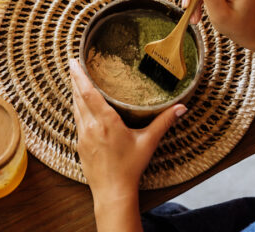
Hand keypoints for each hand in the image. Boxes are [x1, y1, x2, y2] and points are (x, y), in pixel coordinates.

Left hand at [69, 59, 185, 202]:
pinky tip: (79, 106)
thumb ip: (164, 122)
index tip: (74, 62)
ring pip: (75, 108)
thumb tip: (181, 108)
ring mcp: (83, 136)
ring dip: (74, 93)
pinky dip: (76, 108)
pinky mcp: (80, 145)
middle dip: (75, 79)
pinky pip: (76, 121)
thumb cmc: (131, 167)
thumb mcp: (148, 142)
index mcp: (106, 122)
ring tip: (75, 80)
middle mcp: (90, 126)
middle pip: (78, 97)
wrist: (113, 192)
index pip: (88, 93)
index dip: (80, 76)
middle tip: (72, 64)